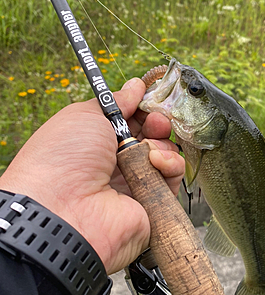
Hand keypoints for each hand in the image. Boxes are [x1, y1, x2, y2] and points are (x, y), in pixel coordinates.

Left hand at [0, 78, 184, 273]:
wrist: (63, 208)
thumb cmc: (64, 157)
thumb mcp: (86, 115)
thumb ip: (117, 101)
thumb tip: (137, 86)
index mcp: (97, 142)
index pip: (131, 121)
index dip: (143, 108)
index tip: (150, 98)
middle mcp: (116, 164)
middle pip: (151, 136)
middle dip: (157, 123)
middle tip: (155, 120)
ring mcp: (135, 184)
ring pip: (165, 155)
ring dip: (161, 144)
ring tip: (149, 147)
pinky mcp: (152, 203)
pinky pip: (172, 178)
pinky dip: (169, 164)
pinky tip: (154, 163)